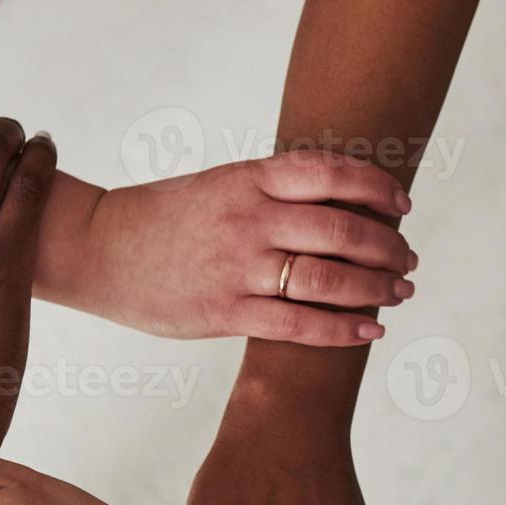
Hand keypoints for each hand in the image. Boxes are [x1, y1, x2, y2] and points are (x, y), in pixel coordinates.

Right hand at [67, 152, 417, 345]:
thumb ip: (271, 194)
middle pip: (343, 230)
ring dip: (376, 288)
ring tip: (399, 292)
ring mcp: (238, 267)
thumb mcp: (219, 187)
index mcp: (249, 179)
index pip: (332, 173)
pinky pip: (299, 324)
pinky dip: (343, 329)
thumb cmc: (163, 219)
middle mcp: (249, 219)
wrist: (98, 249)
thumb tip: (337, 209)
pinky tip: (369, 330)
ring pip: (329, 279)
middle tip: (407, 259)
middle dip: (388, 247)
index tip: (402, 204)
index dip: (377, 187)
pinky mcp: (226, 311)